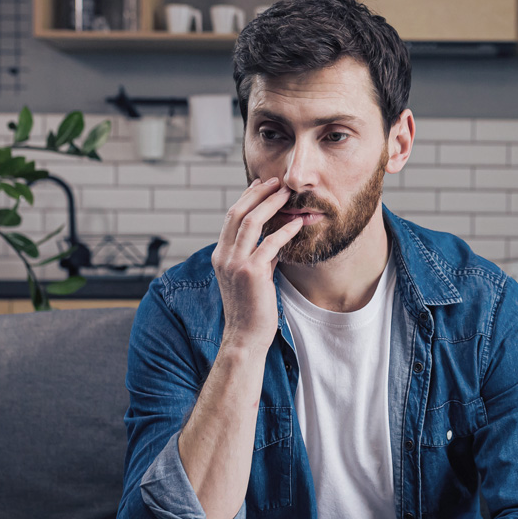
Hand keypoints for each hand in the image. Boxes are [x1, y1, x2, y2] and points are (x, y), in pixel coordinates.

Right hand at [212, 178, 304, 352]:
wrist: (245, 337)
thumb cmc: (251, 309)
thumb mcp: (250, 277)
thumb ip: (258, 256)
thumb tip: (273, 239)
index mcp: (219, 255)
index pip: (230, 218)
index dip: (246, 198)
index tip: (261, 184)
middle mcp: (223, 256)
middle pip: (238, 213)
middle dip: (258, 194)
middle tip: (276, 182)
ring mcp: (235, 264)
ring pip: (251, 223)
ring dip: (271, 204)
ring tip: (286, 194)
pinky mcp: (251, 273)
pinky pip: (270, 244)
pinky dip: (285, 230)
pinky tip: (297, 223)